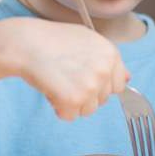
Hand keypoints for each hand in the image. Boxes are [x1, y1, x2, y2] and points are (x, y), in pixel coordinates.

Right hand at [7, 18, 129, 120]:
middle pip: (102, 100)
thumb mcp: (87, 39)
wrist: (26, 43)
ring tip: (58, 81)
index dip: (99, 85)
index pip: (118, 85)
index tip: (84, 78)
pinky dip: (58, 108)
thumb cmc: (53, 40)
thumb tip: (128, 79)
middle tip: (66, 76)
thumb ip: (108, 59)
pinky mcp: (73, 99)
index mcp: (111, 54)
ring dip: (72, 102)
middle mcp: (105, 70)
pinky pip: (70, 116)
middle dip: (85, 94)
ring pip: (87, 110)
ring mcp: (91, 86)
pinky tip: (51, 89)